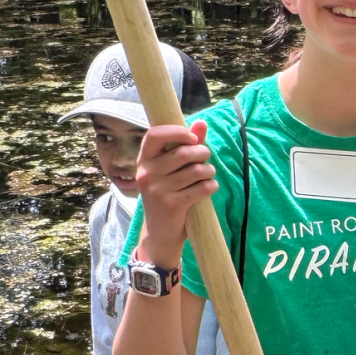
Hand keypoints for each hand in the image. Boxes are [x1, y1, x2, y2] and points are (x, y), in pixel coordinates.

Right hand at [136, 121, 216, 262]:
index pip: (154, 135)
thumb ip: (187, 145)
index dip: (177, 131)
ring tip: (208, 176)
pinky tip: (209, 188)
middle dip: (203, 154)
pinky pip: (202, 188)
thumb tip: (202, 122)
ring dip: (209, 172)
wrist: (161, 231)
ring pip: (196, 170)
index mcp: (144, 160)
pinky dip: (211, 186)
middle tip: (205, 161)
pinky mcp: (172, 204)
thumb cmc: (169, 193)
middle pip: (184, 152)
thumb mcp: (172, 169)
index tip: (192, 138)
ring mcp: (157, 190)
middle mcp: (146, 173)